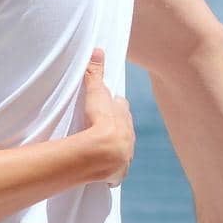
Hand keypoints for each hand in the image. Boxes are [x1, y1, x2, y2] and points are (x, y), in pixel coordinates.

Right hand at [79, 48, 133, 184]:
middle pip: (123, 126)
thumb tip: (97, 50)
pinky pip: (116, 171)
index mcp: (123, 116)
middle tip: (101, 124)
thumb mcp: (95, 94)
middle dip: (115, 125)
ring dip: (114, 147)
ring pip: (122, 148)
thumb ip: (94, 73)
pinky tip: (105, 170)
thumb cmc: (99, 121)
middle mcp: (128, 135)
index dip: (112, 104)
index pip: (120, 105)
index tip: (104, 103)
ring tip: (101, 147)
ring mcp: (125, 154)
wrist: (103, 153)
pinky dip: (112, 170)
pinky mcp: (118, 172)